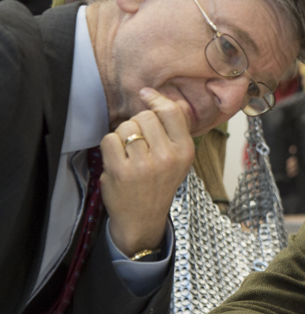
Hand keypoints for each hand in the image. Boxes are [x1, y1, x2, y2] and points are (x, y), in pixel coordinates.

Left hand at [101, 88, 194, 256]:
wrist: (142, 218)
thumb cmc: (159, 185)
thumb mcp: (178, 160)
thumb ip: (175, 132)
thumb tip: (171, 100)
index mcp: (185, 152)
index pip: (171, 112)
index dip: (156, 99)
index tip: (146, 94)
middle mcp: (167, 157)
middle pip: (145, 116)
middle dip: (137, 123)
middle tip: (139, 142)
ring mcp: (143, 165)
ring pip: (126, 126)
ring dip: (122, 135)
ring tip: (128, 153)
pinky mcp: (121, 170)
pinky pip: (109, 139)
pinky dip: (109, 146)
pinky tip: (117, 159)